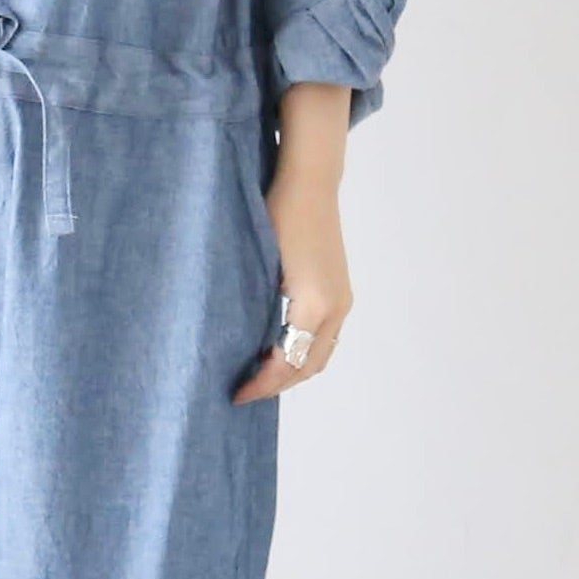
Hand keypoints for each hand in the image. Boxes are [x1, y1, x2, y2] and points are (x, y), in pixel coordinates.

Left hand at [233, 83, 353, 403]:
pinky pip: (325, 337)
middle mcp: (335, 307)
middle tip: (245, 391)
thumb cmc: (277, 215)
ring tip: (260, 375)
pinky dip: (304, 352)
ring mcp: (342, 299)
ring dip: (292, 370)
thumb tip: (241, 345)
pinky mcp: (340, 291)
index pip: (287, 362)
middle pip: (308, 365)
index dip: (262, 384)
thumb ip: (256, 308)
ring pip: (320, 354)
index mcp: (313, 304)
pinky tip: (277, 348)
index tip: (236, 394)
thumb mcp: (260, 264)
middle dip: (277, 384)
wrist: (310, 184)